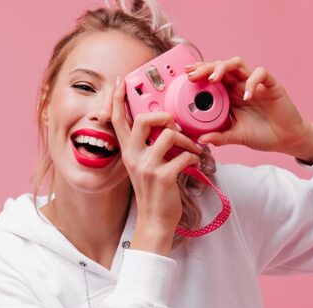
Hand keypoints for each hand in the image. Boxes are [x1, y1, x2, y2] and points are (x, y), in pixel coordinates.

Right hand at [111, 76, 204, 231]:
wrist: (156, 221)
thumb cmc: (155, 193)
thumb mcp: (145, 166)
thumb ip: (149, 146)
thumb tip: (165, 127)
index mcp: (128, 152)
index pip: (118, 120)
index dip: (118, 99)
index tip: (120, 81)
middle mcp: (133, 157)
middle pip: (142, 120)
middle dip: (163, 117)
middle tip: (174, 126)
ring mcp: (147, 167)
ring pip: (168, 135)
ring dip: (187, 140)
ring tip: (194, 148)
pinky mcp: (163, 177)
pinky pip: (184, 156)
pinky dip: (194, 158)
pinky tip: (195, 165)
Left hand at [185, 56, 312, 154]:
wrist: (285, 140)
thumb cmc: (261, 135)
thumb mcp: (236, 137)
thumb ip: (219, 137)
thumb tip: (200, 140)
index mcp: (230, 95)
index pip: (212, 77)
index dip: (200, 73)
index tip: (186, 76)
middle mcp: (240, 85)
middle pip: (221, 66)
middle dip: (206, 68)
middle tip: (193, 76)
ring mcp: (256, 84)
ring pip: (238, 64)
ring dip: (223, 68)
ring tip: (213, 79)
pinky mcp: (271, 86)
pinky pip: (261, 74)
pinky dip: (252, 82)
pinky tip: (246, 96)